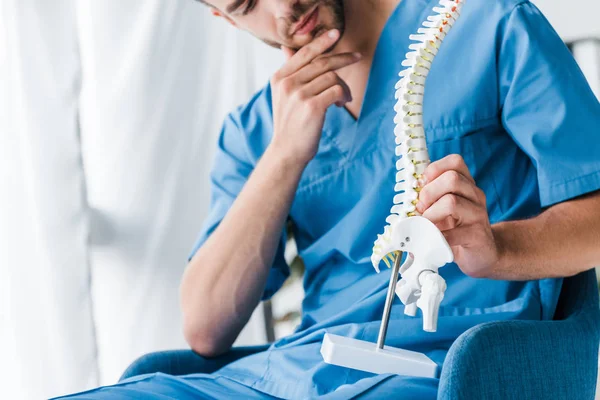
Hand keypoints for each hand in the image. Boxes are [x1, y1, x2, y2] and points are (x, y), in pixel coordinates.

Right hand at [269, 29, 360, 164]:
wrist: (286, 151)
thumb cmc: (289, 124)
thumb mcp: (282, 95)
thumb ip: (288, 71)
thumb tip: (286, 47)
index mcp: (279, 78)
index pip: (304, 53)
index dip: (321, 41)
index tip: (335, 33)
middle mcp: (287, 83)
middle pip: (322, 62)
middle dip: (343, 58)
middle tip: (357, 57)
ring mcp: (299, 94)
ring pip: (332, 77)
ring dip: (343, 87)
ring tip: (343, 99)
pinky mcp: (312, 106)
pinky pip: (337, 90)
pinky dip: (344, 96)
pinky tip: (341, 104)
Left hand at [416, 154, 499, 277]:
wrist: (482, 253)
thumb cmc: (456, 228)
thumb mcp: (442, 208)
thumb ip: (430, 198)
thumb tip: (407, 195)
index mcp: (467, 184)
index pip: (455, 162)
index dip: (433, 170)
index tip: (421, 187)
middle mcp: (475, 195)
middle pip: (451, 178)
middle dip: (428, 193)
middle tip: (421, 209)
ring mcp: (478, 215)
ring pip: (451, 202)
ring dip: (430, 214)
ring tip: (426, 224)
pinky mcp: (477, 235)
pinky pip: (453, 233)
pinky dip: (437, 236)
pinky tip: (432, 239)